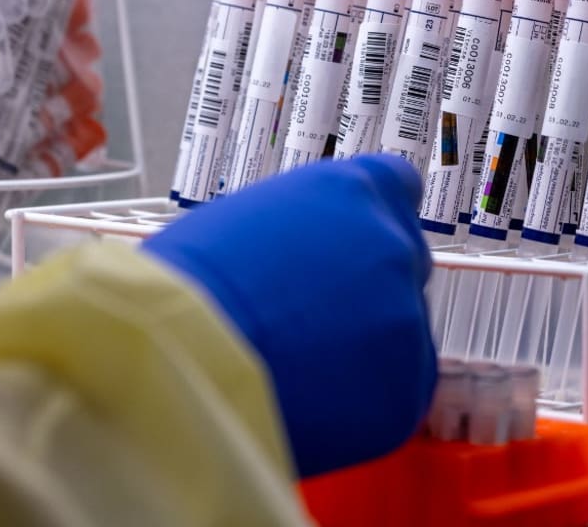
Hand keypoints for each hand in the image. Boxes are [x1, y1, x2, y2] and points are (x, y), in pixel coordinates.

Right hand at [143, 154, 435, 476]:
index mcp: (348, 190)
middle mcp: (389, 243)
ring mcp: (405, 315)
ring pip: (401, 330)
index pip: (396, 186)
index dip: (371, 221)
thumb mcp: (242, 223)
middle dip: (366, 287)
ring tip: (299, 369)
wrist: (182, 359)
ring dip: (365, 346)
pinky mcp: (406, 385)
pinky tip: (314, 401)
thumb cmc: (181, 288)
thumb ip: (297, 233)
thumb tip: (304, 260)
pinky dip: (365, 399)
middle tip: (312, 319)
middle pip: (401, 261)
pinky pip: (398, 389)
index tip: (351, 247)